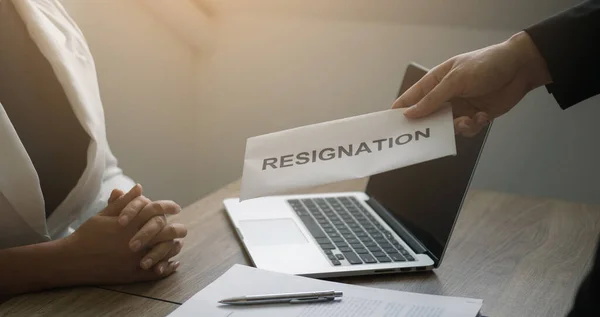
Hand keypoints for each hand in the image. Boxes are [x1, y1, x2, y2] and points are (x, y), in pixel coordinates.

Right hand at [61, 185, 182, 284]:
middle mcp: (134, 240)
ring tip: (178, 244)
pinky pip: (156, 272)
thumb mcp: (104, 215)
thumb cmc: (87, 234)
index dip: (168, 206)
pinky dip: (167, 268)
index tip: (176, 207)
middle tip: (182, 229)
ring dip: (173, 247)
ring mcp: (135, 259)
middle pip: (166, 231)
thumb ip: (124, 202)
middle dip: (177, 229)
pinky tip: (173, 264)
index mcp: (129, 224)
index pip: (156, 210)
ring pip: (165, 252)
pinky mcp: (132, 274)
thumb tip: (139, 187)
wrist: (71, 260)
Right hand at [392, 31, 551, 136]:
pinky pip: (466, 130)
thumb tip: (409, 114)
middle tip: (429, 136)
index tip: (391, 128)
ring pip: (447, 128)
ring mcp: (459, 107)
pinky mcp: (475, 117)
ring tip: (468, 121)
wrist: (520, 68)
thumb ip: (432, 99)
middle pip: (427, 118)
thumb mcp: (455, 80)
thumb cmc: (485, 65)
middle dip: (430, 127)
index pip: (411, 99)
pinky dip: (473, 126)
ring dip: (457, 127)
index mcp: (435, 82)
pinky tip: (483, 117)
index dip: (400, 112)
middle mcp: (445, 96)